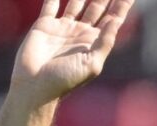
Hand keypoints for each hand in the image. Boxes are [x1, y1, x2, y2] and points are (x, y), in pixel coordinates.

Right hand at [11, 0, 134, 103]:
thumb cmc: (65, 80)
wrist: (34, 87)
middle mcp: (81, 33)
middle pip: (97, 6)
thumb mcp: (91, 64)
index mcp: (95, 42)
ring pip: (76, 2)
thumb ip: (105, 41)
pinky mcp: (44, 25)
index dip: (122, 4)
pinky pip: (51, 4)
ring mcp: (63, 28)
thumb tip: (116, 19)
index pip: (113, 18)